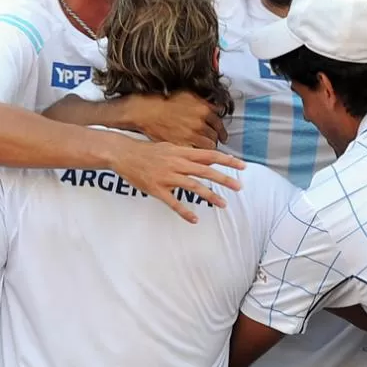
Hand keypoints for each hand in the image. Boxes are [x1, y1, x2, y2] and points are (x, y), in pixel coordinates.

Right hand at [107, 137, 245, 223]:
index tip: (242, 166)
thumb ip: (188, 153)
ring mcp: (167, 176)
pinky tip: (194, 219)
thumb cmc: (148, 151)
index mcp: (182, 152)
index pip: (210, 155)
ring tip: (223, 204)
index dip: (227, 160)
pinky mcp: (156, 189)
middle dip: (225, 179)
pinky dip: (184, 211)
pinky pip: (173, 202)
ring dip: (210, 196)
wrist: (124, 153)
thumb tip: (206, 157)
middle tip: (240, 187)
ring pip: (193, 186)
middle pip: (206, 171)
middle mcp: (177, 163)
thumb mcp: (171, 146)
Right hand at [121, 91, 227, 148]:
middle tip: (214, 145)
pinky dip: (197, 156)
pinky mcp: (181, 146)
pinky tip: (195, 156)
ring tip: (205, 151)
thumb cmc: (165, 103)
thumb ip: (205, 103)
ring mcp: (191, 136)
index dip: (222, 132)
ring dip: (208, 150)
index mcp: (204, 110)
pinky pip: (196, 154)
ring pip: (208, 147)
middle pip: (214, 137)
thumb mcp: (189, 96)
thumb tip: (216, 108)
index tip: (223, 137)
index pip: (219, 125)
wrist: (148, 111)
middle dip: (215, 141)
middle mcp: (200, 124)